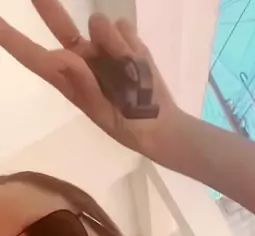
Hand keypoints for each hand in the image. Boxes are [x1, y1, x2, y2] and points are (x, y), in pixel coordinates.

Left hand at [0, 0, 180, 159]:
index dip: (11, 38)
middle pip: (59, 24)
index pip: (34, 56)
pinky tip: (141, 65)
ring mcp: (104, 48)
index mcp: (68, 80)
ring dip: (117, 45)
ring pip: (101, 25)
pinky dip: (134, 45)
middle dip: (46, 4)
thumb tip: (63, 55)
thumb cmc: (128, 125)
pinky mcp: (126, 40)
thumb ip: (83, 83)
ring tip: (133, 74)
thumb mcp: (102, 113)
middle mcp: (82, 57)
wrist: (161, 126)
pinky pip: (125, 27)